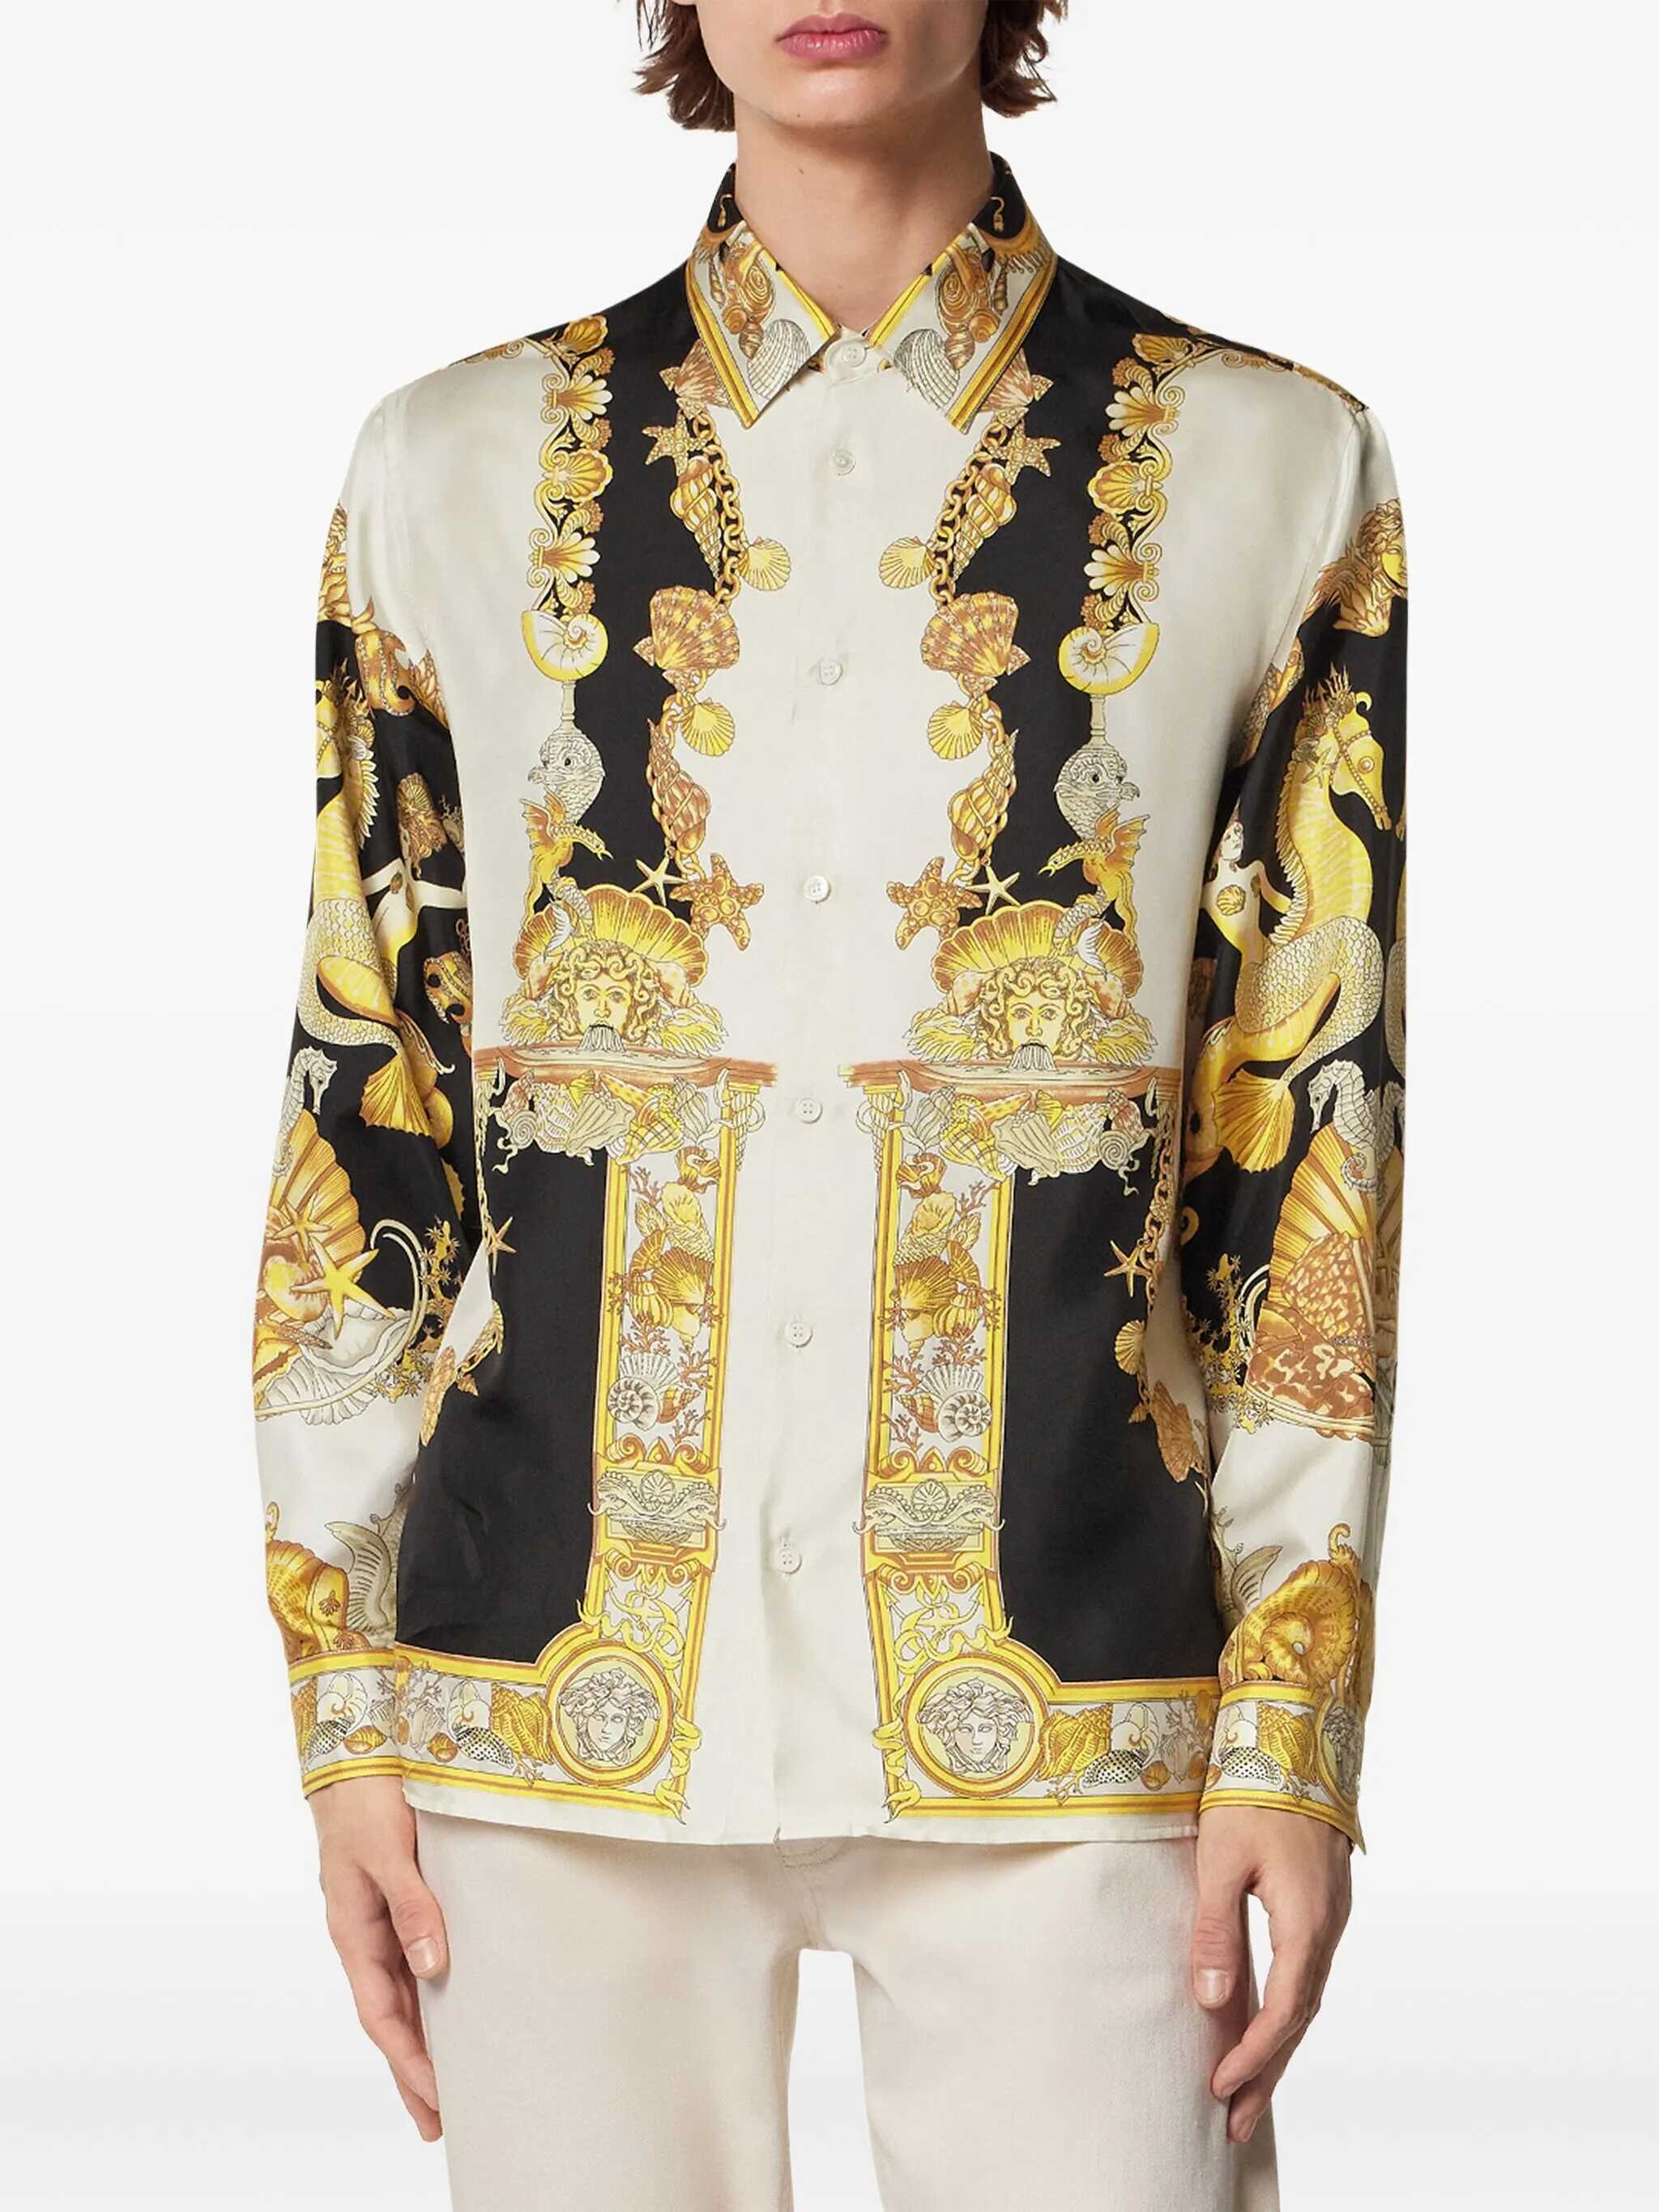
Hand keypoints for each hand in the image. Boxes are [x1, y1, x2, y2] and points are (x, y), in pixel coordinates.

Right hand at [312, 1773, 448, 2140]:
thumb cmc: (365, 1799)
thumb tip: (433, 1965)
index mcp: (354, 1932)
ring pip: (407, 1991)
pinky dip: (433, 1989)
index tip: (435, 2101)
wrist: (358, 1748)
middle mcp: (369, 1934)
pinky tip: (454, 2005)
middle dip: (413, 2069)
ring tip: (453, 2080)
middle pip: (393, 2016)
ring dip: (426, 2035)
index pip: (383, 2014)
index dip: (408, 2060)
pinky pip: (418, 1955)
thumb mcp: (387, 1852)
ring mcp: (385, 1918)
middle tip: (439, 2121)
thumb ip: (411, 1906)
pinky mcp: (405, 1895)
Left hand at [1190, 1804, 1351, 2144]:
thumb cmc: (1254, 1791)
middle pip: (1300, 2019)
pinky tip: (1265, 2028)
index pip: (1282, 2010)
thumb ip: (1216, 1928)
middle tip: (1234, 2123)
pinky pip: (1306, 1975)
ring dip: (1276, 2047)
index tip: (1219, 2089)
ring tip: (1246, 2092)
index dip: (1252, 2055)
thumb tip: (1213, 2000)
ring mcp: (1329, 1918)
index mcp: (1306, 1922)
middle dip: (1266, 2073)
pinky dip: (1285, 2012)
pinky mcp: (1321, 1906)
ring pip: (1306, 1999)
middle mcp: (1327, 1928)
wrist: (1297, 1738)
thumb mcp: (1222, 1857)